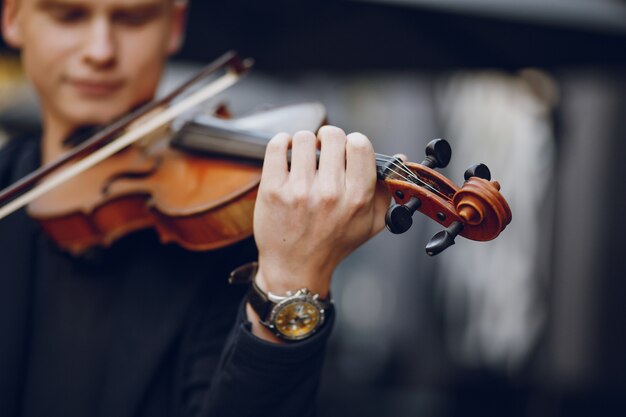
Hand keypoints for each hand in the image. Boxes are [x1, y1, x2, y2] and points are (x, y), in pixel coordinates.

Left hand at [252, 125, 390, 297]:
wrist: (297, 269)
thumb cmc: (334, 244)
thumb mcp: (371, 224)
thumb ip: (387, 191)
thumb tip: (401, 160)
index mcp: (357, 198)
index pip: (360, 145)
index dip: (353, 141)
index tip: (346, 149)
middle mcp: (330, 193)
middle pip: (332, 136)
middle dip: (328, 139)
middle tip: (324, 151)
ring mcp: (299, 191)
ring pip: (304, 138)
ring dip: (305, 143)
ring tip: (305, 157)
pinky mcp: (273, 190)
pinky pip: (276, 147)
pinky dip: (282, 142)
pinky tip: (287, 152)